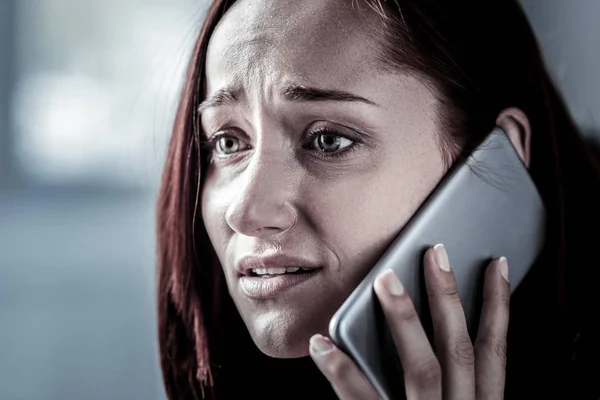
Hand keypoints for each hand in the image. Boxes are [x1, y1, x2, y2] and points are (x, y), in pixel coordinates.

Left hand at [309, 244, 509, 399]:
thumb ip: (454, 387)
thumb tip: (438, 339)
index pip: (495, 351)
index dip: (498, 307)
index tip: (494, 266)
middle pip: (458, 349)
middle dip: (447, 297)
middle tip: (433, 253)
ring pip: (420, 366)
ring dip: (403, 320)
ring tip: (384, 282)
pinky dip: (342, 371)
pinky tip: (322, 343)